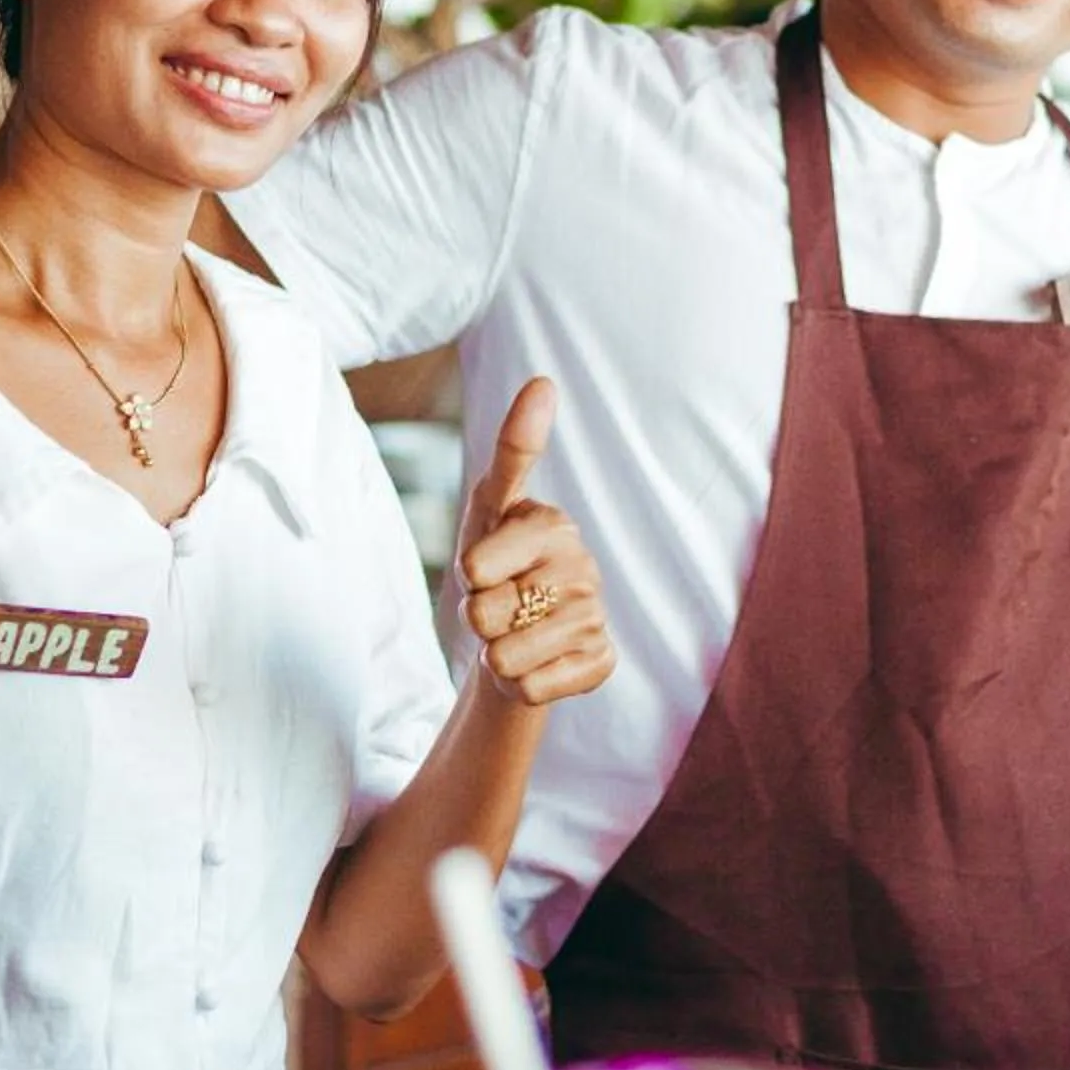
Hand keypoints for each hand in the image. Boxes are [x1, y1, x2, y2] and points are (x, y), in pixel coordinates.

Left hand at [453, 379, 613, 707]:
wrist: (515, 638)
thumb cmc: (495, 564)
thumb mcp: (489, 508)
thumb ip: (514, 449)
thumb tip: (544, 380)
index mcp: (554, 525)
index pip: (479, 563)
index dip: (469, 572)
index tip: (478, 568)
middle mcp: (583, 568)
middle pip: (485, 613)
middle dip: (476, 619)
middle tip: (496, 607)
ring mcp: (594, 618)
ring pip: (507, 656)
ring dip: (496, 655)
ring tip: (513, 636)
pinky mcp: (600, 663)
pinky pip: (534, 689)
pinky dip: (521, 686)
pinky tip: (536, 665)